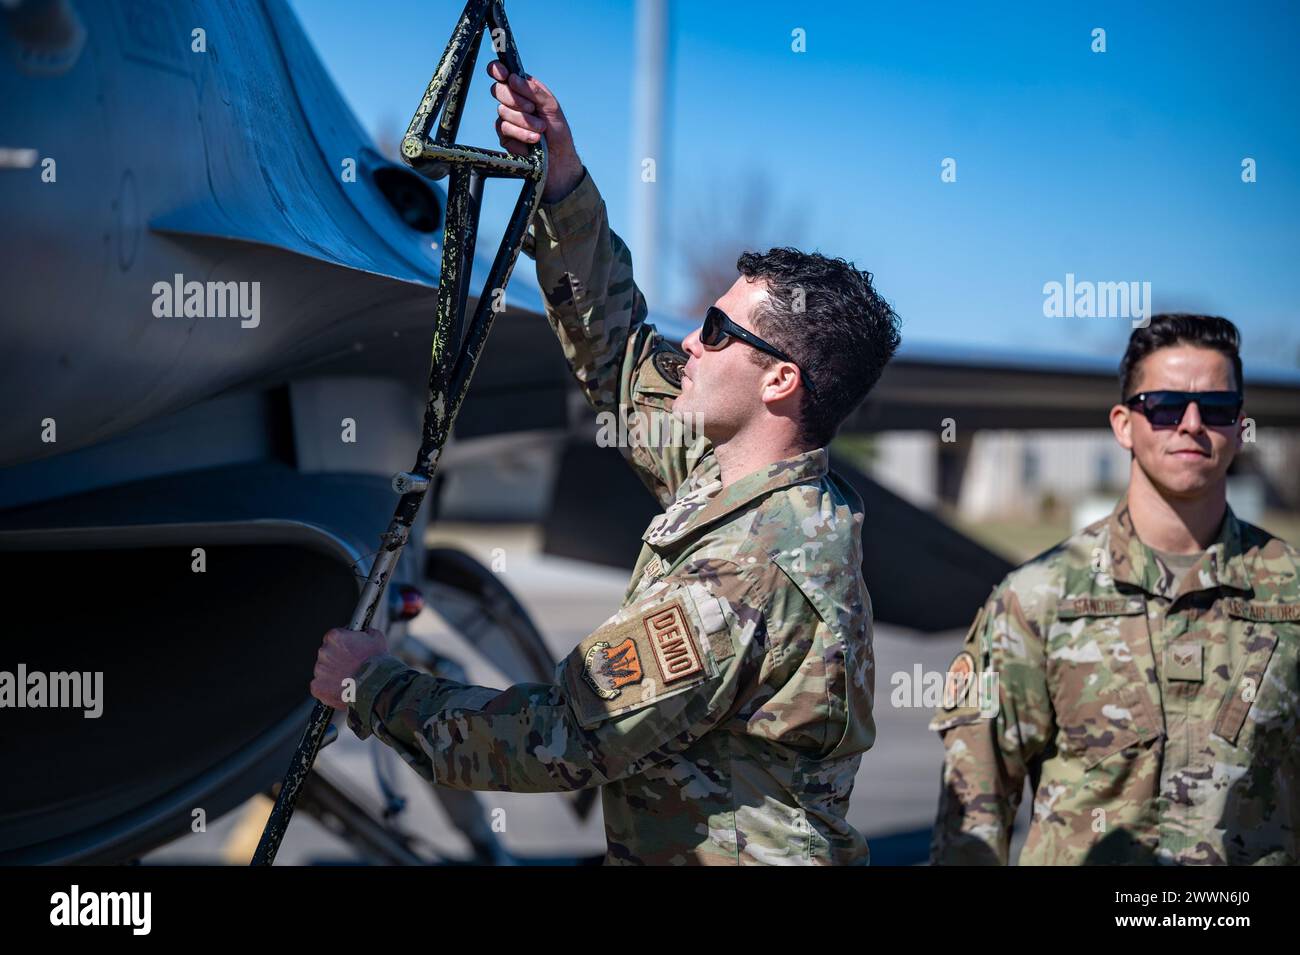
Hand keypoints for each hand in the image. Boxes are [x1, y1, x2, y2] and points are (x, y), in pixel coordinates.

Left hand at [311, 627, 387, 709]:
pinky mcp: (318, 687)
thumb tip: (366, 633)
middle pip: (327, 654)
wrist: (375, 685)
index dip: (343, 644)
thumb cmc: (376, 663)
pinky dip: (329, 689)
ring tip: (349, 680)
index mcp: (334, 637)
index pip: (333, 637)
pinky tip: (342, 689)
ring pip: (324, 671)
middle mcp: (323, 652)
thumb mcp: (376, 638)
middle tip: (351, 666)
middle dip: (337, 659)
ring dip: (333, 674)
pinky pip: (321, 687)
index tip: (349, 649)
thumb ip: (366, 633)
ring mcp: (319, 670)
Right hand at [486, 60, 583, 201]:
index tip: (503, 74)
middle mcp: (512, 102)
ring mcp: (506, 119)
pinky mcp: (504, 136)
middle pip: (498, 90)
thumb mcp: (551, 106)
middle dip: (516, 100)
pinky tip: (534, 140)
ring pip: (503, 111)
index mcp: (523, 90)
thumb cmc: (558, 131)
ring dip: (525, 121)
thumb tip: (513, 78)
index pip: (502, 74)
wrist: (559, 159)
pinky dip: (522, 134)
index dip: (497, 70)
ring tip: (540, 129)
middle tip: (532, 109)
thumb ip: (534, 90)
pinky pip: (505, 129)